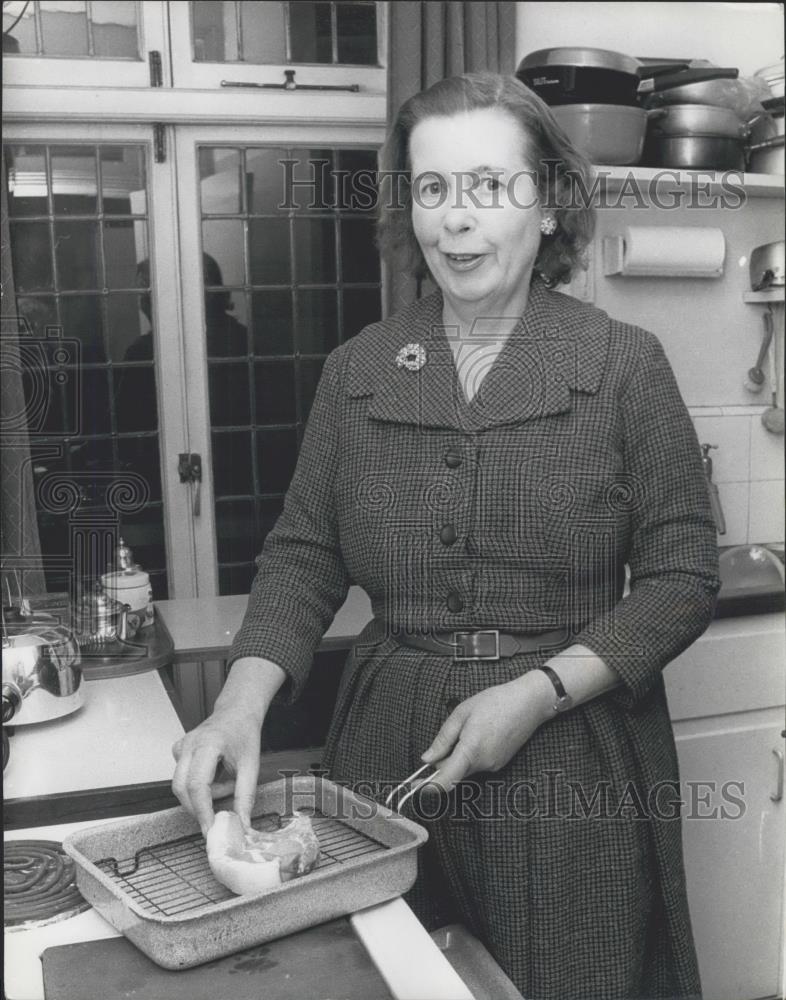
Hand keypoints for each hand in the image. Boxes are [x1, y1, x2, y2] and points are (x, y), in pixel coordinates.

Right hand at [172, 706, 262, 836]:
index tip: (209, 829)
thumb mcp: (251, 765)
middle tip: (219, 814)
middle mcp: (189, 745)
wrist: (237, 712)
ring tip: (226, 784)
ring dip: (202, 795)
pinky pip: (182, 777)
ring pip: (180, 785)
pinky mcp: (179, 752)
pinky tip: (215, 777)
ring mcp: (181, 747)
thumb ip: (246, 796)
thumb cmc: (244, 733)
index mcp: (208, 745)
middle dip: (199, 807)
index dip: (202, 811)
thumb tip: (242, 823)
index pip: (197, 785)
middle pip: (182, 788)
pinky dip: (197, 786)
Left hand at [420, 671, 554, 793]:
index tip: (417, 787)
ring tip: (466, 730)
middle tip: (436, 749)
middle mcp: (483, 763)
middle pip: (453, 773)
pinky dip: (471, 755)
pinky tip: (478, 734)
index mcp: (471, 750)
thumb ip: (443, 739)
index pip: (446, 780)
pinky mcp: (500, 763)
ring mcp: (493, 765)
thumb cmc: (497, 702)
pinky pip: (477, 764)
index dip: (429, 787)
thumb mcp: (462, 713)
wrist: (529, 703)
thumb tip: (427, 758)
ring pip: (465, 768)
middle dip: (441, 764)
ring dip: (457, 757)